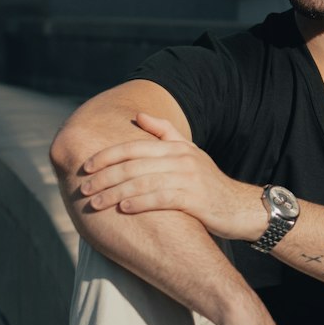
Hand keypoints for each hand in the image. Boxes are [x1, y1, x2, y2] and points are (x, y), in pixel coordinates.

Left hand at [79, 113, 261, 240]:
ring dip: (115, 193)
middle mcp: (181, 159)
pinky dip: (139, 203)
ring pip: (142, 182)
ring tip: (95, 203)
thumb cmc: (209, 183)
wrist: (240, 207)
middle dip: (105, 177)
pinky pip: (160, 199)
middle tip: (84, 188)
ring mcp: (188, 178)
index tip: (86, 166)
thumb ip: (165, 133)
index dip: (107, 155)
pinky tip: (123, 209)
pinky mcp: (194, 199)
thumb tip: (138, 115)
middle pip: (133, 165)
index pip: (134, 147)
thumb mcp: (189, 153)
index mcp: (176, 147)